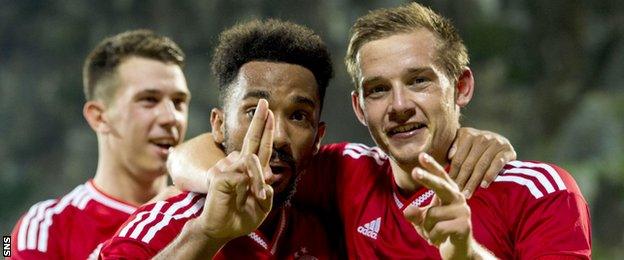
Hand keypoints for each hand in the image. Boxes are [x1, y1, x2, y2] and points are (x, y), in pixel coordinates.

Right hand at [196, 99, 274, 240]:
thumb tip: (265, 174)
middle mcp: (238, 166)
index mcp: (249, 171)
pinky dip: (250, 185)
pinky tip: (239, 196)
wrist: (220, 230)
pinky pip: (243, 175)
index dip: (265, 131)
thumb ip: (265, 191)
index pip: (260, 148)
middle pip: (251, 139)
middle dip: (259, 121)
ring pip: (252, 163)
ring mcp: (228, 168)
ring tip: (254, 197)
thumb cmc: (240, 218)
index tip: (269, 114)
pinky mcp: (221, 175)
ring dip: (258, 182)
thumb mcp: (261, 206)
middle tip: (264, 101)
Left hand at [403, 153, 474, 258]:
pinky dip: (433, 237)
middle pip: (441, 186)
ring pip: (432, 214)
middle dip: (427, 179)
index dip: (432, 166)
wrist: (457, 251)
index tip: (421, 155)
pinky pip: (438, 228)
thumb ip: (415, 214)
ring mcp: (463, 212)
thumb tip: (408, 210)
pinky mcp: (464, 226)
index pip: (440, 176)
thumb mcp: (422, 221)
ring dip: (427, 227)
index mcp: (449, 193)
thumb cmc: (439, 231)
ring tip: (434, 234)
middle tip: (415, 171)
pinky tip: (439, 239)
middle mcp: (458, 199)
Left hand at [448, 127, 515, 197]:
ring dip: (474, 182)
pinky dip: (490, 175)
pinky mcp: (507, 150)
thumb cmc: (474, 147)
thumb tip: (449, 156)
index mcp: (467, 134)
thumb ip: (453, 148)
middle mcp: (482, 137)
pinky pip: (497, 164)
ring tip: (468, 194)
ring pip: (481, 166)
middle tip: (457, 194)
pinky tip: (484, 185)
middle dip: (462, 181)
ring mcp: (495, 142)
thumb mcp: (461, 144)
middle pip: (468, 164)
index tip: (449, 187)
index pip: (458, 159)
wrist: (500, 142)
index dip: (453, 174)